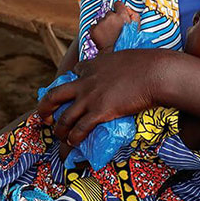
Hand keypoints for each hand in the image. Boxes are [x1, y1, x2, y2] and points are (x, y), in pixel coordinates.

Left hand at [37, 49, 166, 145]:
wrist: (155, 73)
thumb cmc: (149, 63)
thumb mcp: (126, 56)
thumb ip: (119, 63)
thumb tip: (127, 65)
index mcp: (94, 65)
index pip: (77, 70)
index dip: (73, 80)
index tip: (73, 88)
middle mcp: (86, 81)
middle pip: (55, 95)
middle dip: (45, 108)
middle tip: (44, 117)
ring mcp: (90, 98)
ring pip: (65, 118)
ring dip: (59, 131)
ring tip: (59, 138)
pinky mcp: (100, 112)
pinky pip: (80, 129)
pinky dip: (74, 138)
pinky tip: (72, 144)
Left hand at [88, 1, 140, 52]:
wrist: (116, 53)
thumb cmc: (127, 42)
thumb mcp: (136, 27)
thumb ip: (134, 15)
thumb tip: (128, 10)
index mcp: (121, 15)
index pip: (118, 4)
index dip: (119, 9)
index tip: (118, 13)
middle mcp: (110, 17)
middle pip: (109, 13)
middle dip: (112, 19)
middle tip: (115, 28)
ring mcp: (101, 23)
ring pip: (102, 20)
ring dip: (105, 25)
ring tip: (109, 34)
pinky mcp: (94, 29)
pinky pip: (94, 26)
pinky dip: (98, 30)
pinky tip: (103, 36)